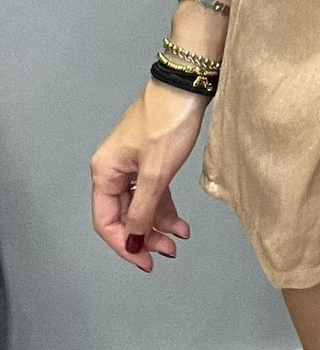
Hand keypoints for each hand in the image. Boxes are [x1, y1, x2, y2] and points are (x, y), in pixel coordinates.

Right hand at [90, 78, 207, 272]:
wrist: (186, 88)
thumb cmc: (168, 123)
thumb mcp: (156, 173)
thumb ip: (143, 210)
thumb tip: (133, 241)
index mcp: (105, 172)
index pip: (106, 221)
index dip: (124, 245)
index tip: (145, 262)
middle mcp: (113, 170)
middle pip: (123, 215)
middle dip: (144, 237)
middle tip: (166, 253)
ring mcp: (131, 164)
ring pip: (140, 206)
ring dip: (157, 225)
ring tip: (178, 240)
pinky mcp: (149, 159)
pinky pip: (152, 192)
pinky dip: (165, 208)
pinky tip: (180, 223)